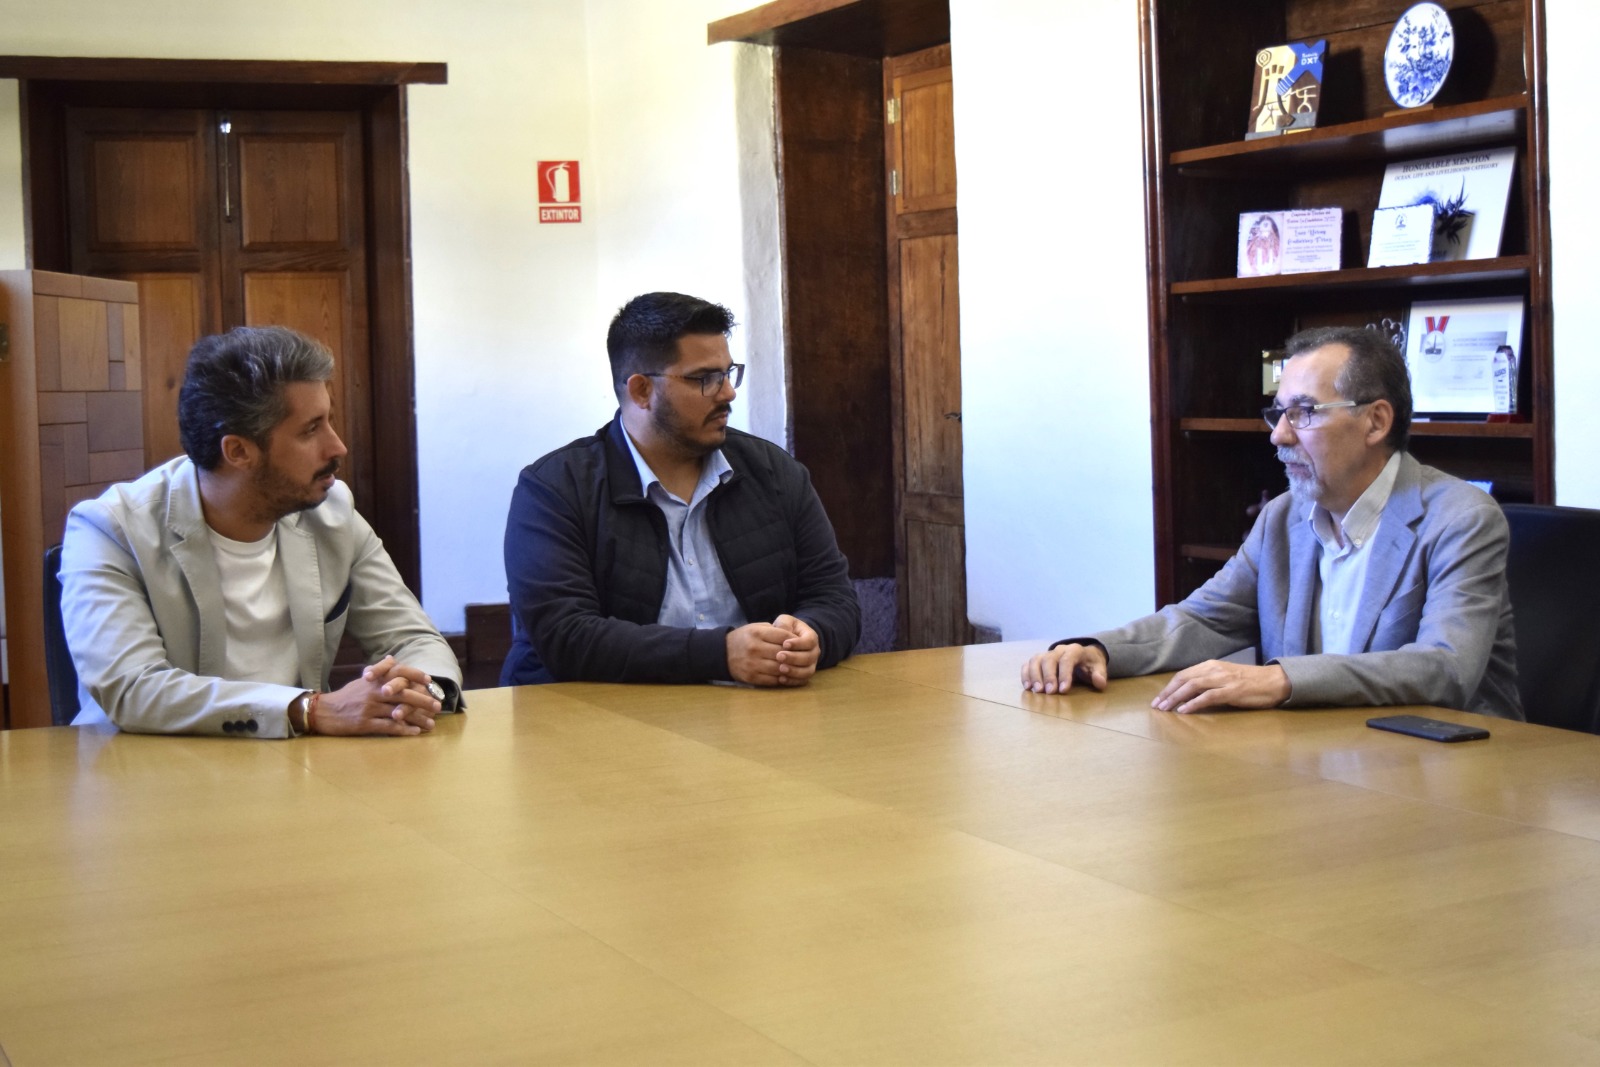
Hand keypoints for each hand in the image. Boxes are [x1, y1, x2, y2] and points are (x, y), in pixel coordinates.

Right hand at [314, 655, 442, 735]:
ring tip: (431, 724)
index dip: (415, 675)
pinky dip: (404, 729)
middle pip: (403, 694)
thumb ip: (379, 670)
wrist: (324, 712)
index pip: (398, 672)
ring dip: (417, 718)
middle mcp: (373, 692)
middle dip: (423, 700)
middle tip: (438, 706)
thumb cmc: (347, 696)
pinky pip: (388, 727)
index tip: (429, 681)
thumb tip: (392, 658)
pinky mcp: (365, 724)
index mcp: (374, 680)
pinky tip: (415, 732)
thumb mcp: (362, 681)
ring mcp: (370, 708)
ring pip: (399, 712)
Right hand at [726, 622, 796, 686]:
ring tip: (794, 667)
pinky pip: (772, 680)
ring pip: (779, 668)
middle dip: (793, 655)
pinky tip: (785, 675)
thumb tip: (793, 637)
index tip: (800, 643)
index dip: (795, 640)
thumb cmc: (743, 638)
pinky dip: (781, 679)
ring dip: (789, 669)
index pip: (783, 636)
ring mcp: (753, 664)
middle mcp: (755, 648)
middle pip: (782, 653)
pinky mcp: (751, 677)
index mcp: (757, 633)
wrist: (722, 653)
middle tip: (801, 656)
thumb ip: (773, 630)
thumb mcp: (755, 627)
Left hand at [771, 614, 819, 686]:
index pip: (809, 641)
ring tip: (780, 669)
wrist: (786, 642)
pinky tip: (781, 679)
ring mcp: (811, 665)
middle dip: (794, 658)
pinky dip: (792, 681)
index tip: (785, 643)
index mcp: (811, 637)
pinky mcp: (805, 675)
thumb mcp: (785, 621)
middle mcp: (814, 652)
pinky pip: (802, 681)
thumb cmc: (785, 629)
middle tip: (779, 656)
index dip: (798, 643)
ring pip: (807, 671)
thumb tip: (782, 630)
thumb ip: (784, 623)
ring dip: (794, 671)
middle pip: (809, 657)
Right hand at [1022, 643, 1107, 694]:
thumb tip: (1099, 682)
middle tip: (1049, 692)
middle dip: (1048, 676)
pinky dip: (1026, 674)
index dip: (1064, 674)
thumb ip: (1100, 675)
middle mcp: (1059, 650)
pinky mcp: (1039, 660)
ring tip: (1037, 690)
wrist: (1083, 655)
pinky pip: (1028, 663)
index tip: (1062, 690)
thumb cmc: (1090, 664)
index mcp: (1075, 650)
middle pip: (1049, 659)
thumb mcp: (1099, 667)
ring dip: (1034, 675)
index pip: (1067, 659)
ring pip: (1036, 660)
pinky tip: (1027, 687)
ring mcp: (1047, 654)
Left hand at [1152, 661, 1290, 713]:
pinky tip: (1183, 711)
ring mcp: (1223, 680)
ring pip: (1192, 687)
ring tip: (1165, 709)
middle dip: (1167, 693)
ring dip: (1175, 698)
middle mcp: (1214, 670)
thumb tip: (1189, 693)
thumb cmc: (1250, 681)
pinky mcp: (1232, 691)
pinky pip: (1208, 697)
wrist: (1275, 681)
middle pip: (1183, 679)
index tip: (1158, 698)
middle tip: (1156, 706)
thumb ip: (1209, 681)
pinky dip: (1193, 703)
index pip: (1183, 674)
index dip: (1169, 687)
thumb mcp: (1225, 677)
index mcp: (1211, 665)